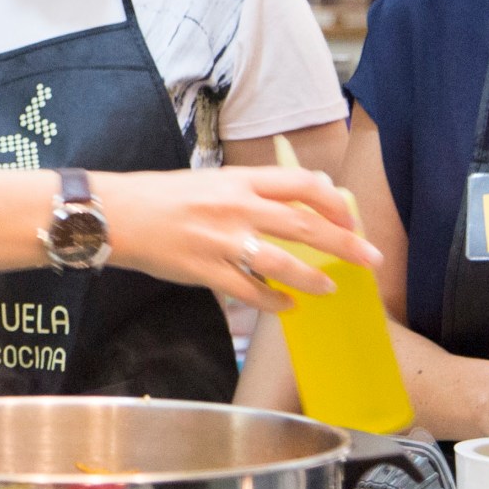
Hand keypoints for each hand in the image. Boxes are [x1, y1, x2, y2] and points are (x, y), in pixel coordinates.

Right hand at [100, 167, 379, 312]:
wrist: (118, 213)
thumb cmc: (164, 196)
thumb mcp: (212, 181)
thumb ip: (251, 191)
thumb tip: (296, 203)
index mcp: (239, 180)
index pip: (300, 184)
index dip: (333, 202)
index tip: (351, 218)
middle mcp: (236, 207)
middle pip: (304, 225)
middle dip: (345, 244)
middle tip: (370, 260)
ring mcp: (222, 241)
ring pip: (282, 262)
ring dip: (313, 278)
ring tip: (332, 288)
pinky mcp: (206, 270)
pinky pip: (250, 291)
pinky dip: (274, 302)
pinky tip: (288, 307)